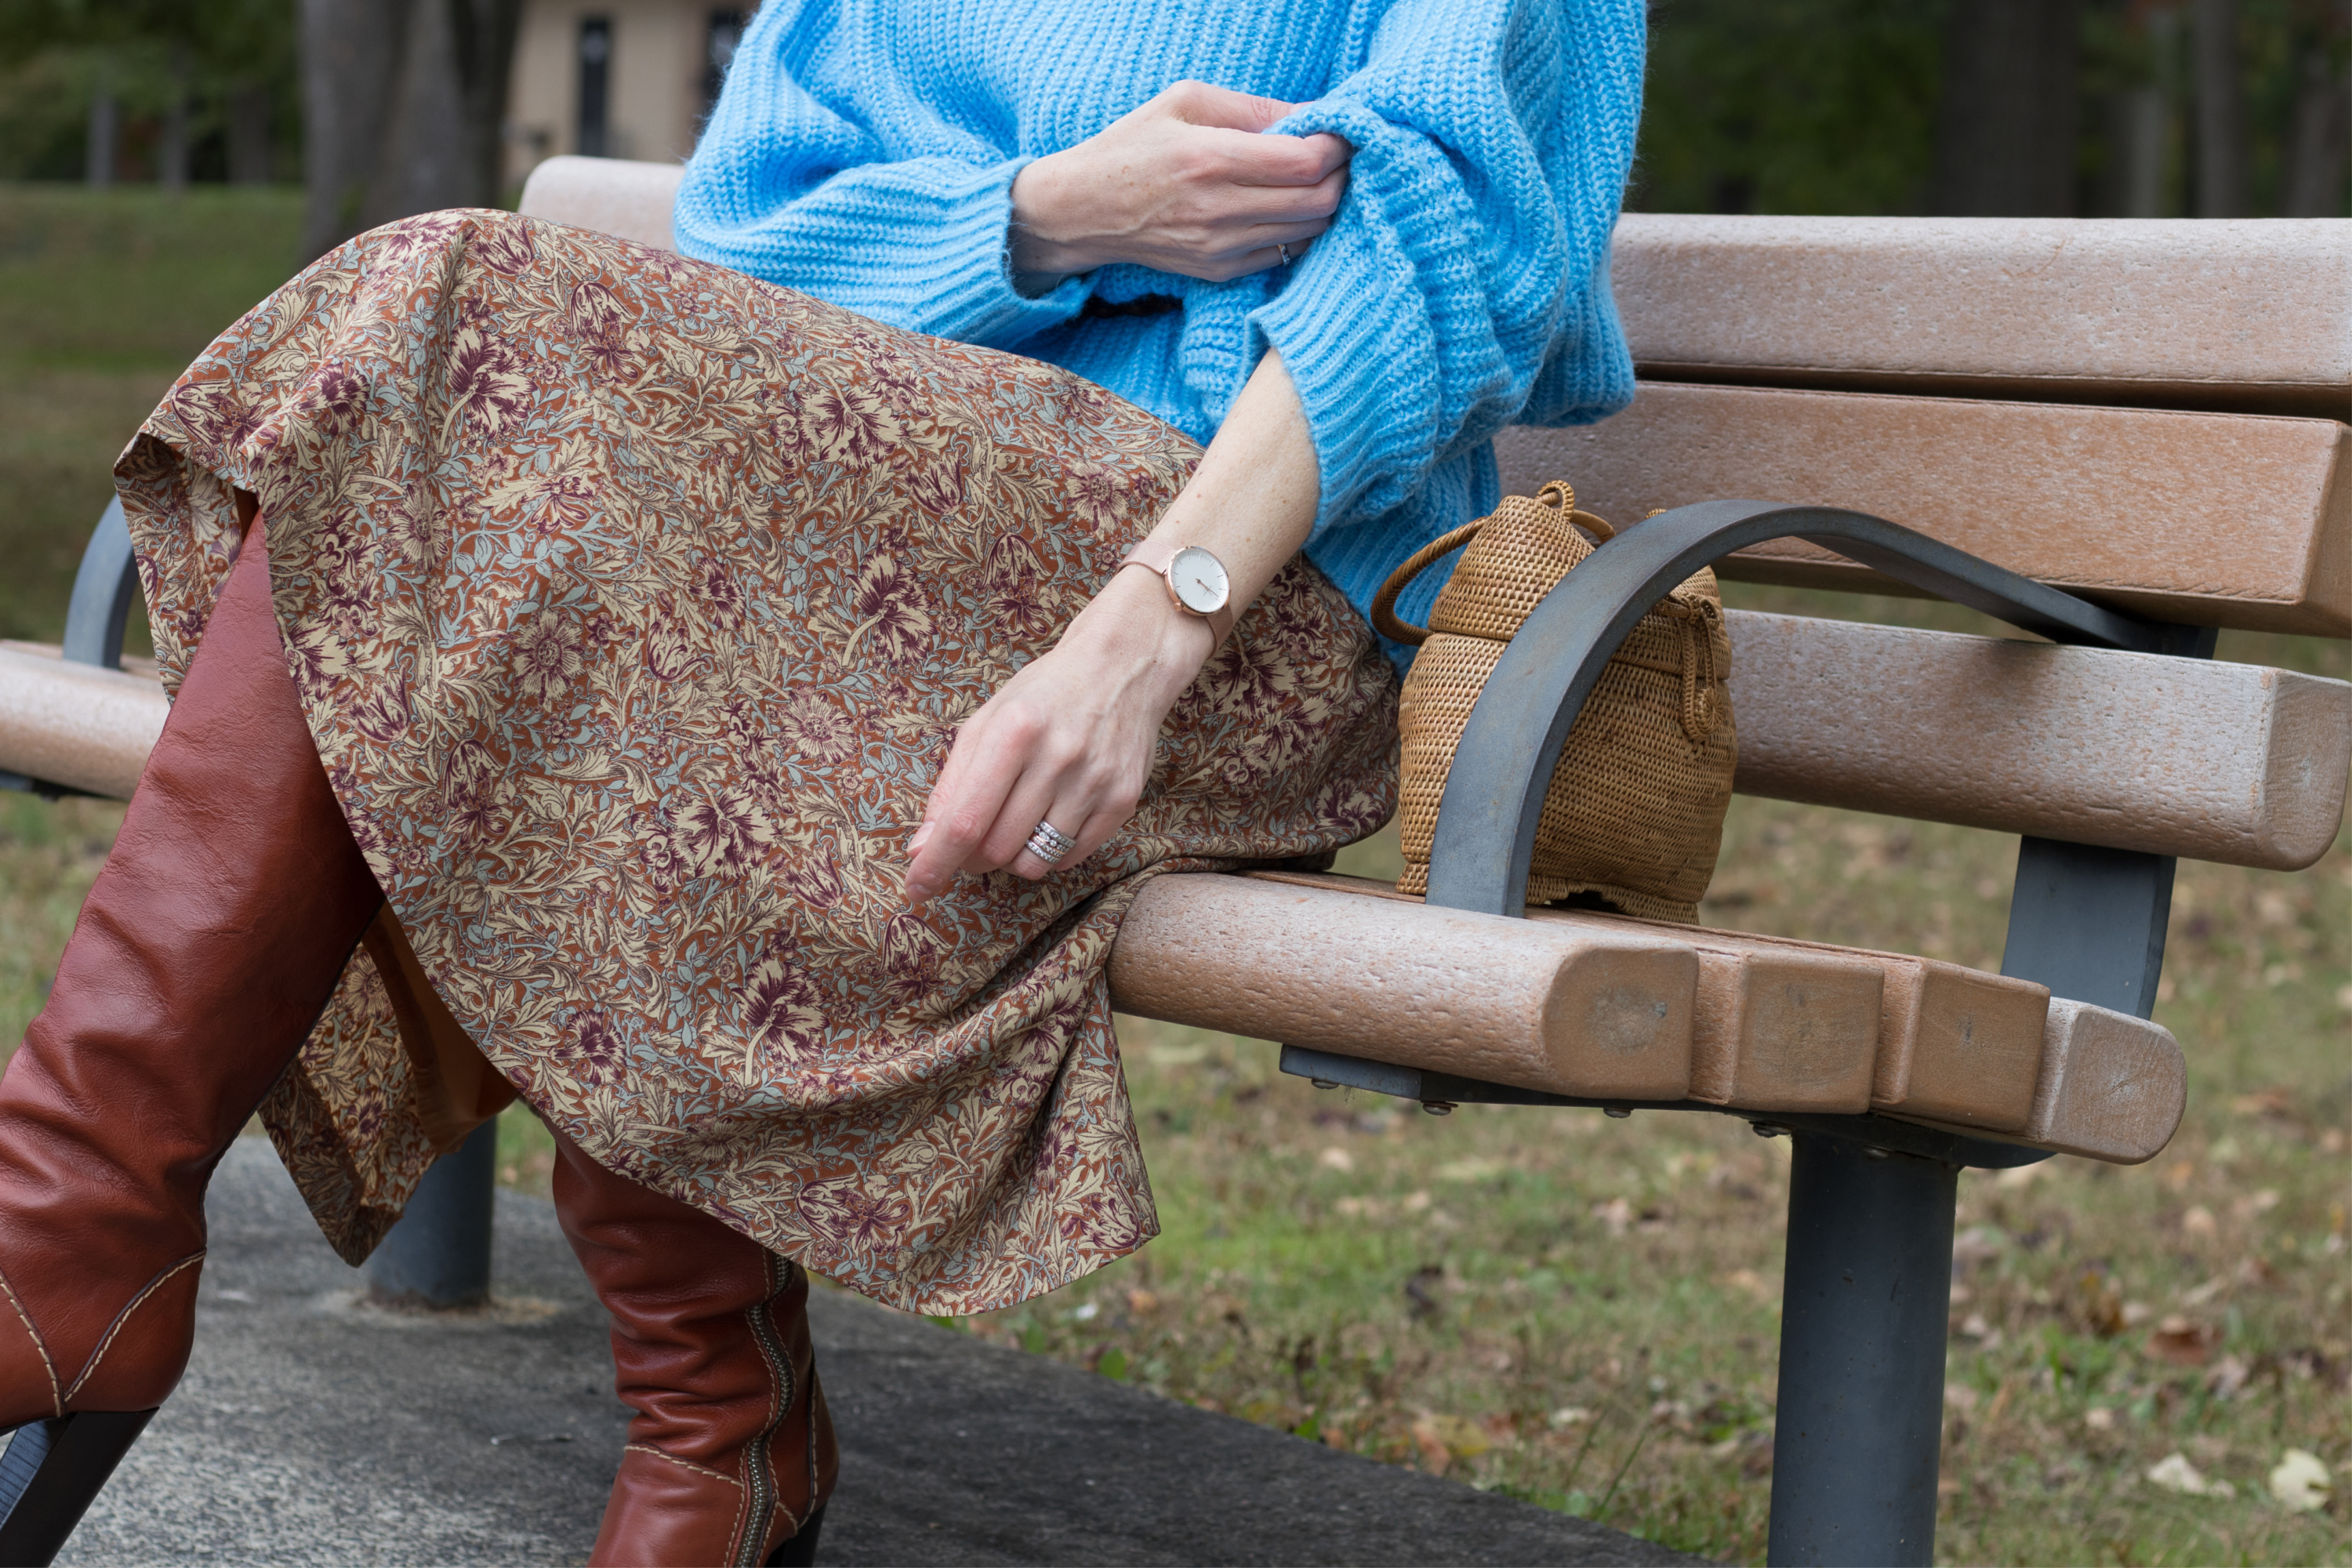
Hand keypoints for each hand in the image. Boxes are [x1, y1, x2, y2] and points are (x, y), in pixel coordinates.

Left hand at [903, 568, 1211, 907]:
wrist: (1123, 666)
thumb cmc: (1043, 694)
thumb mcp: (986, 722)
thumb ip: (951, 786)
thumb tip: (921, 849)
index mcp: (1013, 731)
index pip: (965, 820)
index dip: (936, 863)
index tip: (916, 890)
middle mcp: (1058, 758)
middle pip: (997, 848)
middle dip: (973, 857)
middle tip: (975, 836)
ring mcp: (1095, 782)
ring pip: (1034, 862)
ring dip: (1012, 857)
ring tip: (1016, 823)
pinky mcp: (1123, 799)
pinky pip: (1071, 857)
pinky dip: (1050, 850)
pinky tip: (1051, 817)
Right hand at [1010, 80, 1350, 284]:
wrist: (1084, 210)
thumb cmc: (1133, 145)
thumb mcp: (1185, 102)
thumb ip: (1253, 108)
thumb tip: (1314, 116)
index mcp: (1210, 159)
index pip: (1306, 162)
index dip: (1337, 145)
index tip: (1340, 131)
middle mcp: (1218, 211)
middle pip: (1319, 201)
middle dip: (1342, 174)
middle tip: (1337, 155)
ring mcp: (1220, 249)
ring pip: (1309, 231)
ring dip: (1325, 203)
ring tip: (1313, 178)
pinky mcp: (1219, 272)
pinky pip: (1285, 254)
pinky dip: (1300, 229)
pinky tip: (1287, 206)